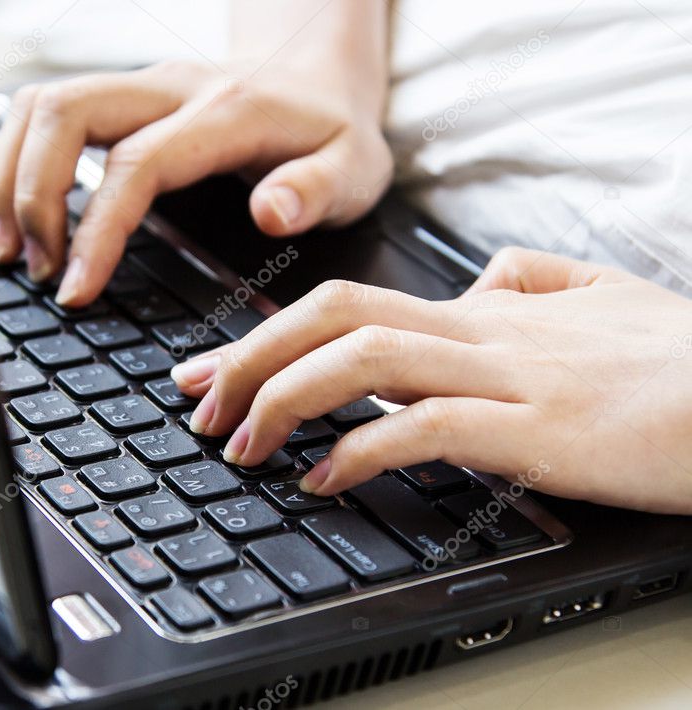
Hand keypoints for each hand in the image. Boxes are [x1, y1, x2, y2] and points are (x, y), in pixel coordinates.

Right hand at [0, 60, 392, 305]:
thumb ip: (317, 191)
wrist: (318, 80)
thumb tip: (270, 213)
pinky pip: (46, 110)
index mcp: (225, 113)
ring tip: (10, 248)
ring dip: (10, 175)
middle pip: (64, 113)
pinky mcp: (121, 97)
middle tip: (36, 269)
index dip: (94, 232)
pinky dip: (16, 159)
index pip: (136, 165)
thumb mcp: (355, 170)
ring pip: (41, 104)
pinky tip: (16, 211)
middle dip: (31, 195)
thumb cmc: (333, 134)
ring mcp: (139, 86)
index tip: (74, 291)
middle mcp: (170, 88)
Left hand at [170, 247, 691, 514]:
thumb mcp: (597, 296)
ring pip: (365, 362)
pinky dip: (362, 448)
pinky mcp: (538, 429)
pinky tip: (324, 479)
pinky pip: (427, 426)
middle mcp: (479, 334)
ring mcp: (506, 377)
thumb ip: (530, 280)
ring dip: (285, 401)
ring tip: (241, 446)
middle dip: (249, 359)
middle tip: (196, 404)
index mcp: (481, 311)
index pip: (346, 302)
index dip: (267, 332)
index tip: (216, 368)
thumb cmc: (678, 357)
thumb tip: (479, 282)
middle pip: (334, 319)